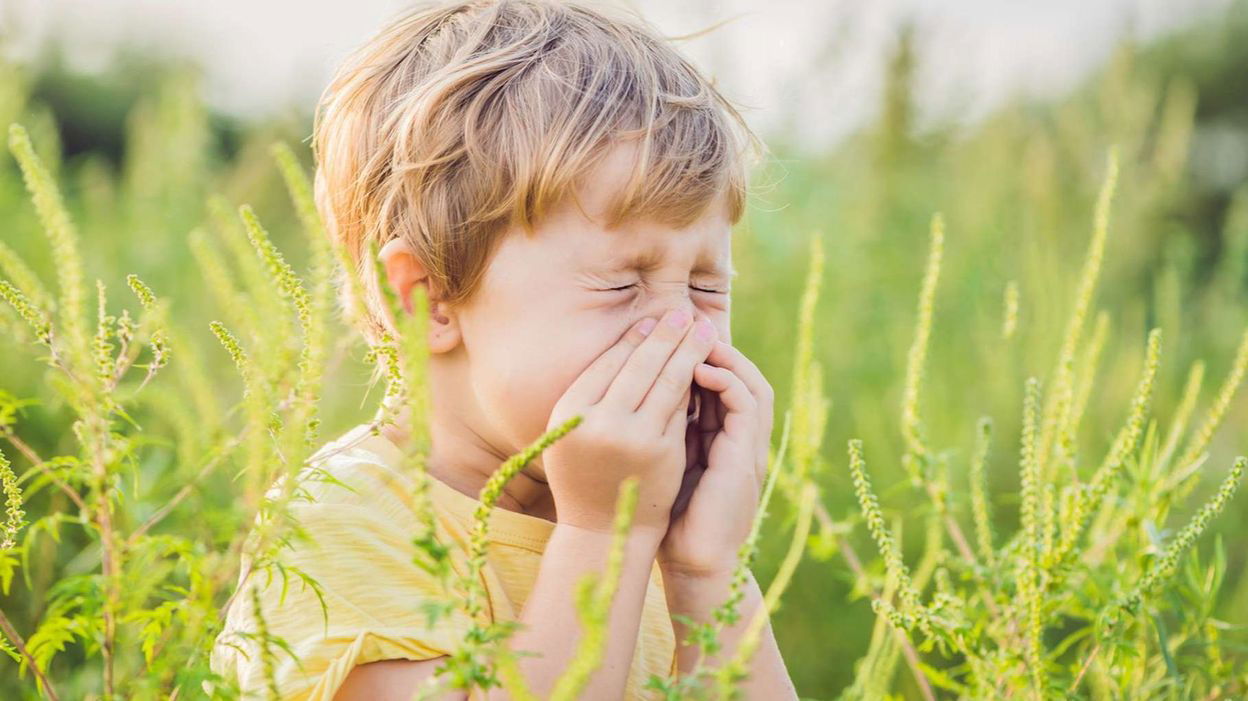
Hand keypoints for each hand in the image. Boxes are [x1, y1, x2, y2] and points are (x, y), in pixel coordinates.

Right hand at [543, 308, 716, 534]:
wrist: (602, 532)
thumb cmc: (585, 475)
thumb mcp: (572, 432)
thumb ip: (592, 395)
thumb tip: (630, 342)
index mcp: (568, 411)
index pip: (608, 363)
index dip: (634, 338)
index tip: (652, 320)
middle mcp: (597, 421)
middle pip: (639, 365)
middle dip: (665, 334)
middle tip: (683, 312)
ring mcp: (632, 437)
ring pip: (666, 381)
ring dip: (687, 350)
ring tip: (702, 329)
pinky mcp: (661, 451)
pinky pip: (680, 407)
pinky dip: (694, 383)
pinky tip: (704, 365)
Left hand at [659, 339, 774, 577]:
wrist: (693, 564)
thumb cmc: (670, 519)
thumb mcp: (663, 464)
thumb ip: (660, 432)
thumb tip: (628, 397)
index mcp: (722, 439)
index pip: (720, 382)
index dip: (699, 355)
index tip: (668, 334)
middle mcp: (740, 439)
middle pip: (740, 375)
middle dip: (714, 346)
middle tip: (684, 321)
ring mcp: (748, 448)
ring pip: (751, 383)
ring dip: (725, 356)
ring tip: (694, 337)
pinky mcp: (747, 458)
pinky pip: (747, 406)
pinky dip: (726, 382)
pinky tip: (698, 370)